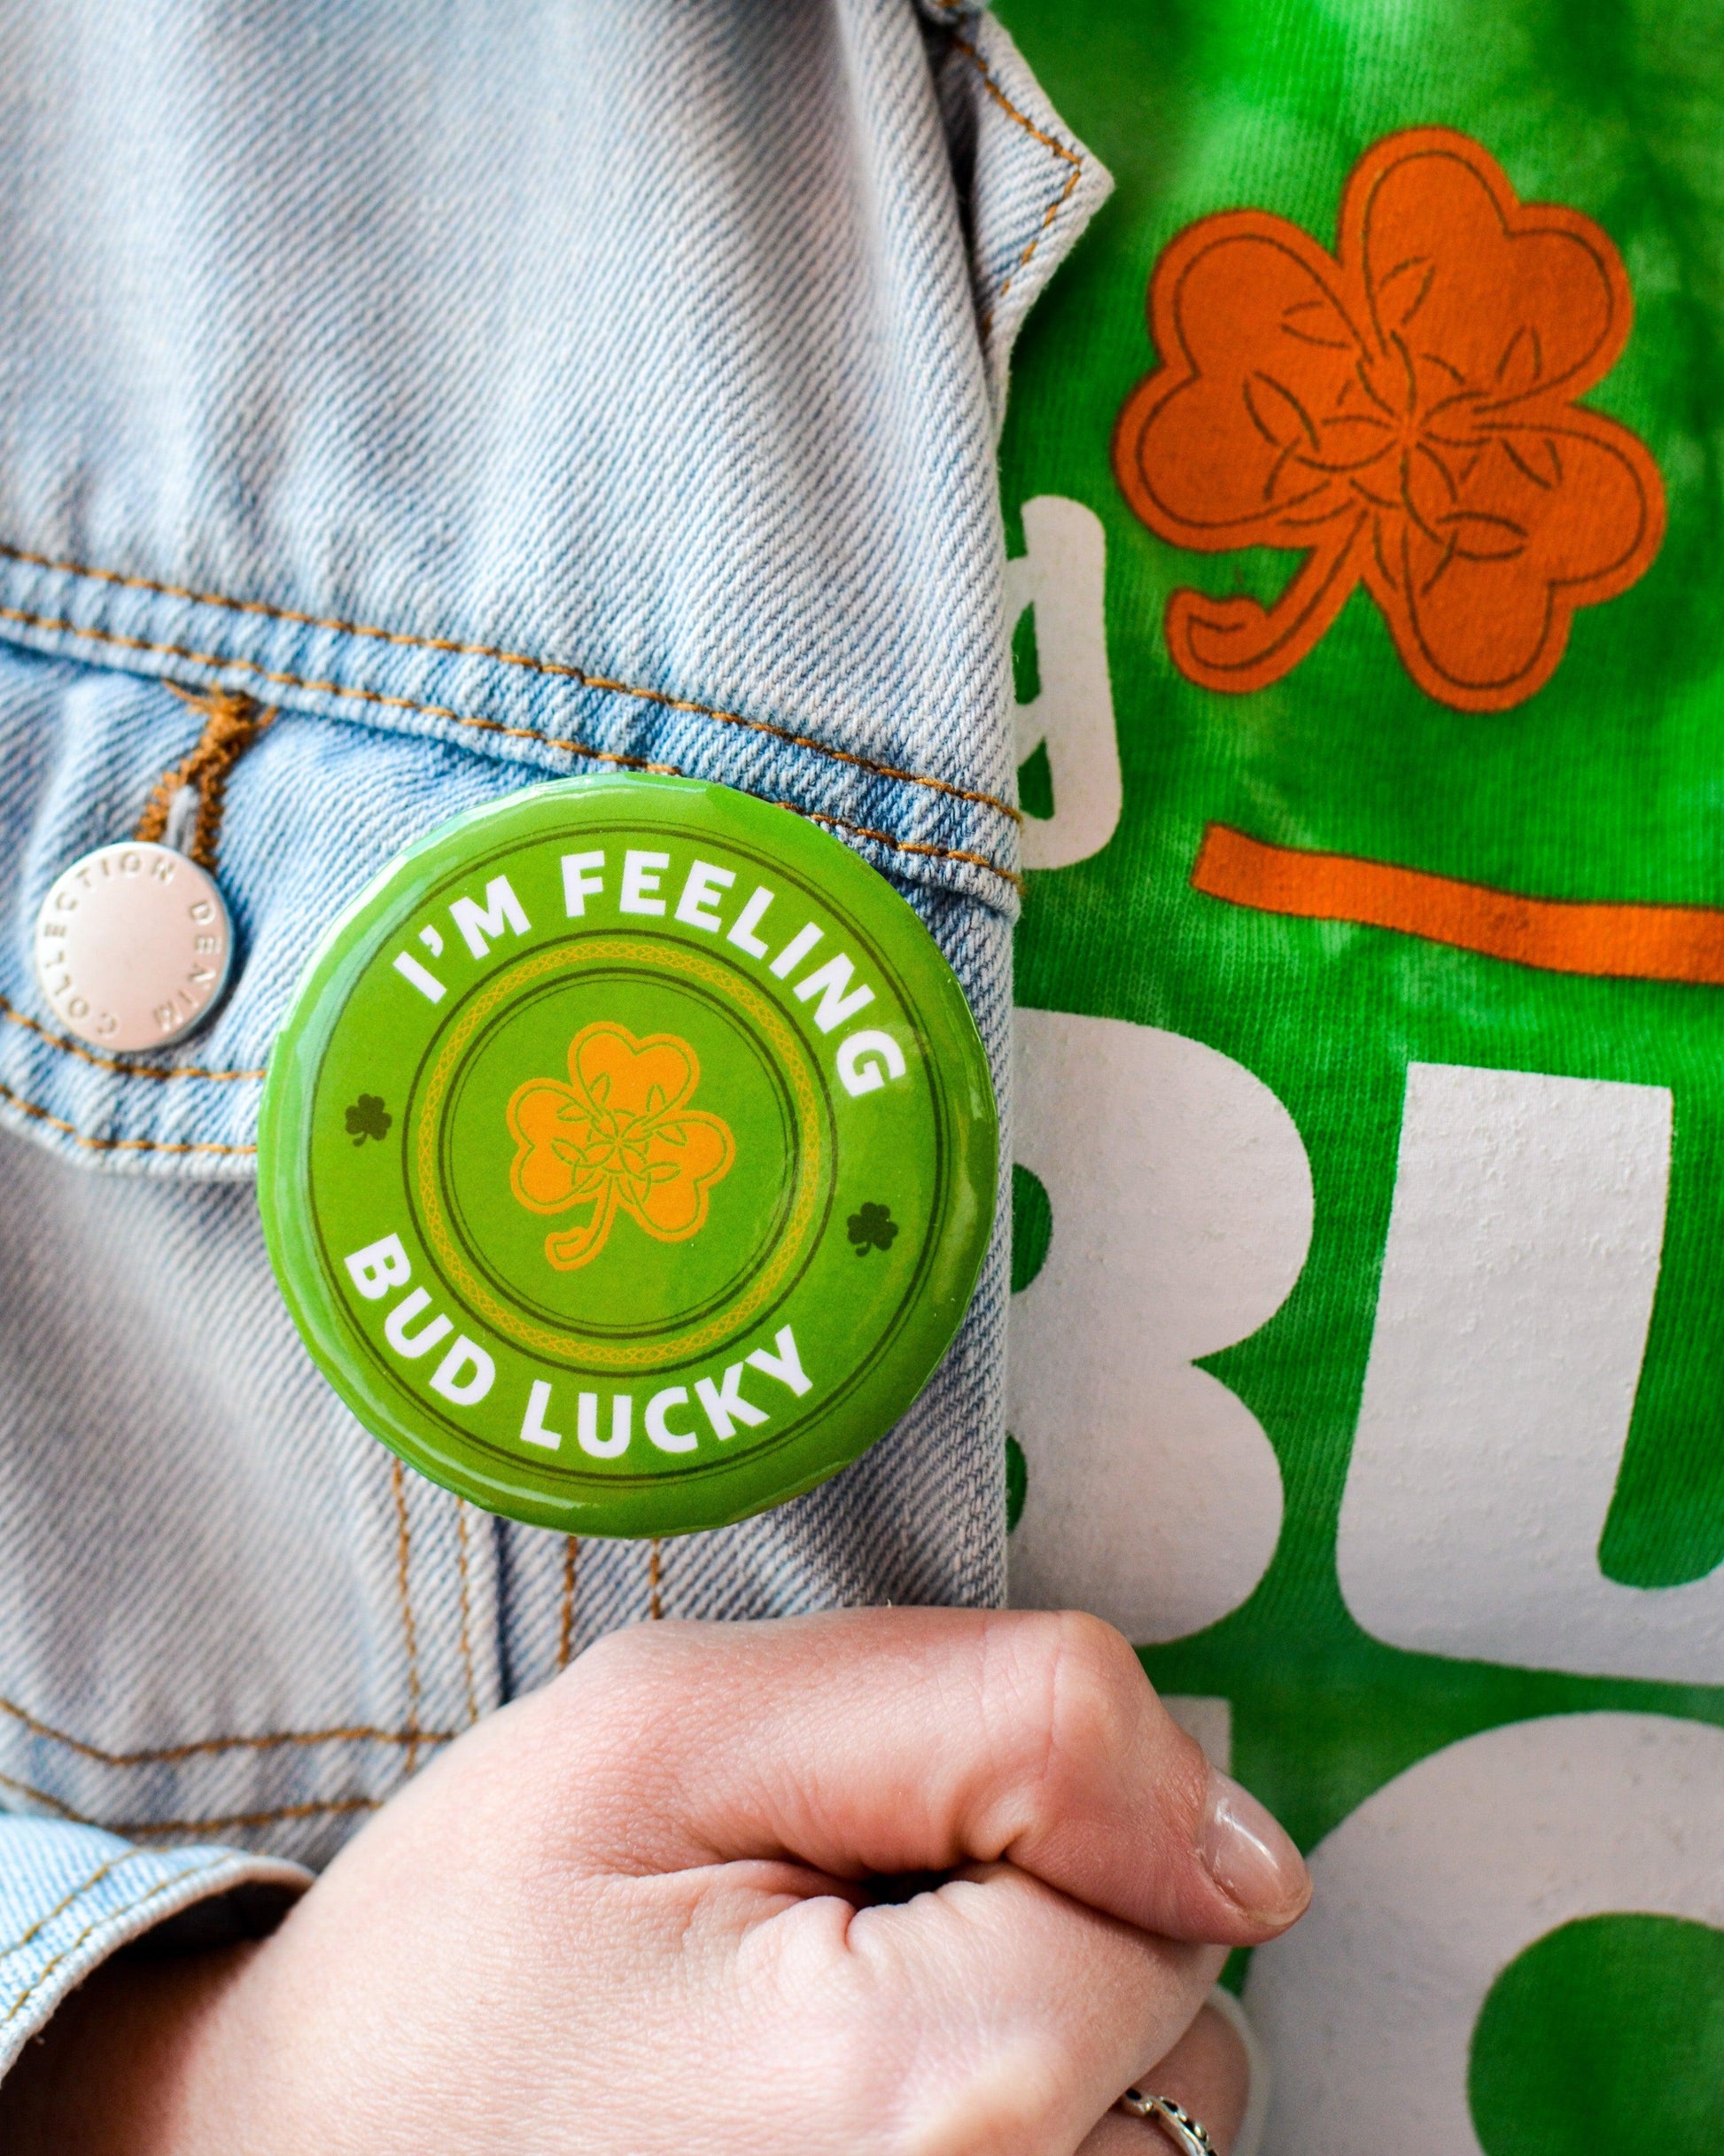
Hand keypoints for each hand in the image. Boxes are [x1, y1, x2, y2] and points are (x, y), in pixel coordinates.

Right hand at [1, 1609, 1307, 2153]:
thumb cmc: (473, 1949)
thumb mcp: (684, 1727)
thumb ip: (997, 1716)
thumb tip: (1244, 1841)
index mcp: (928, 2103)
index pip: (1164, 1864)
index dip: (1021, 1802)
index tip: (844, 1838)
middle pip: (1181, 2000)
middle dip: (1040, 1916)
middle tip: (810, 1938)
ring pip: (1163, 2103)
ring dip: (1035, 2031)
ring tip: (819, 2037)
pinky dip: (1016, 2120)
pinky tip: (853, 2115)